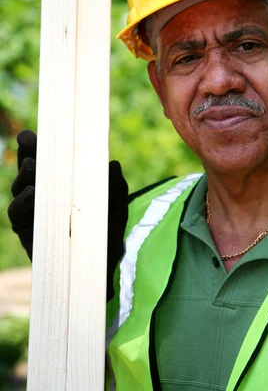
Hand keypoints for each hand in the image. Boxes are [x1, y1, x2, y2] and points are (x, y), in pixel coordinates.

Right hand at [8, 130, 128, 301]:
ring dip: (24, 176)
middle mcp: (44, 198)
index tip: (33, 132)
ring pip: (19, 190)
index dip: (37, 146)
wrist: (105, 268)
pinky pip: (18, 216)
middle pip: (28, 171)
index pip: (46, 162)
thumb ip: (115, 186)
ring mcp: (34, 216)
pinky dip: (22, 203)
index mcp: (62, 185)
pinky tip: (31, 194)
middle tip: (28, 139)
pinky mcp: (29, 234)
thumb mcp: (116, 206)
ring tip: (33, 166)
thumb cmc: (108, 232)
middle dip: (26, 153)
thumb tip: (113, 164)